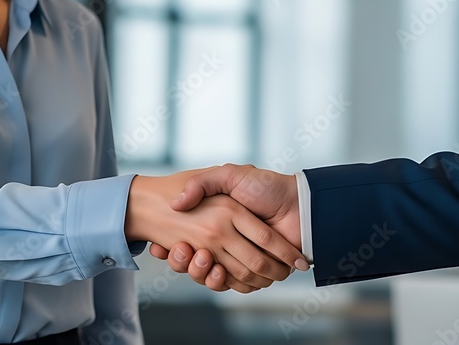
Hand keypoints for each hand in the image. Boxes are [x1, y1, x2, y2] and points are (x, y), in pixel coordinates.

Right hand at [125, 171, 305, 292]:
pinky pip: (233, 284)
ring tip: (201, 257)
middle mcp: (225, 241)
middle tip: (180, 251)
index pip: (187, 241)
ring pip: (210, 276)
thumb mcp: (230, 175)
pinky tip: (217, 270)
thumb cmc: (266, 186)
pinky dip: (223, 282)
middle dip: (183, 262)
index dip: (173, 247)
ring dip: (199, 273)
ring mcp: (239, 257)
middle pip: (194, 262)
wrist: (299, 204)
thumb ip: (203, 183)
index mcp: (218, 221)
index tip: (159, 247)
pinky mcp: (255, 272)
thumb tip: (176, 203)